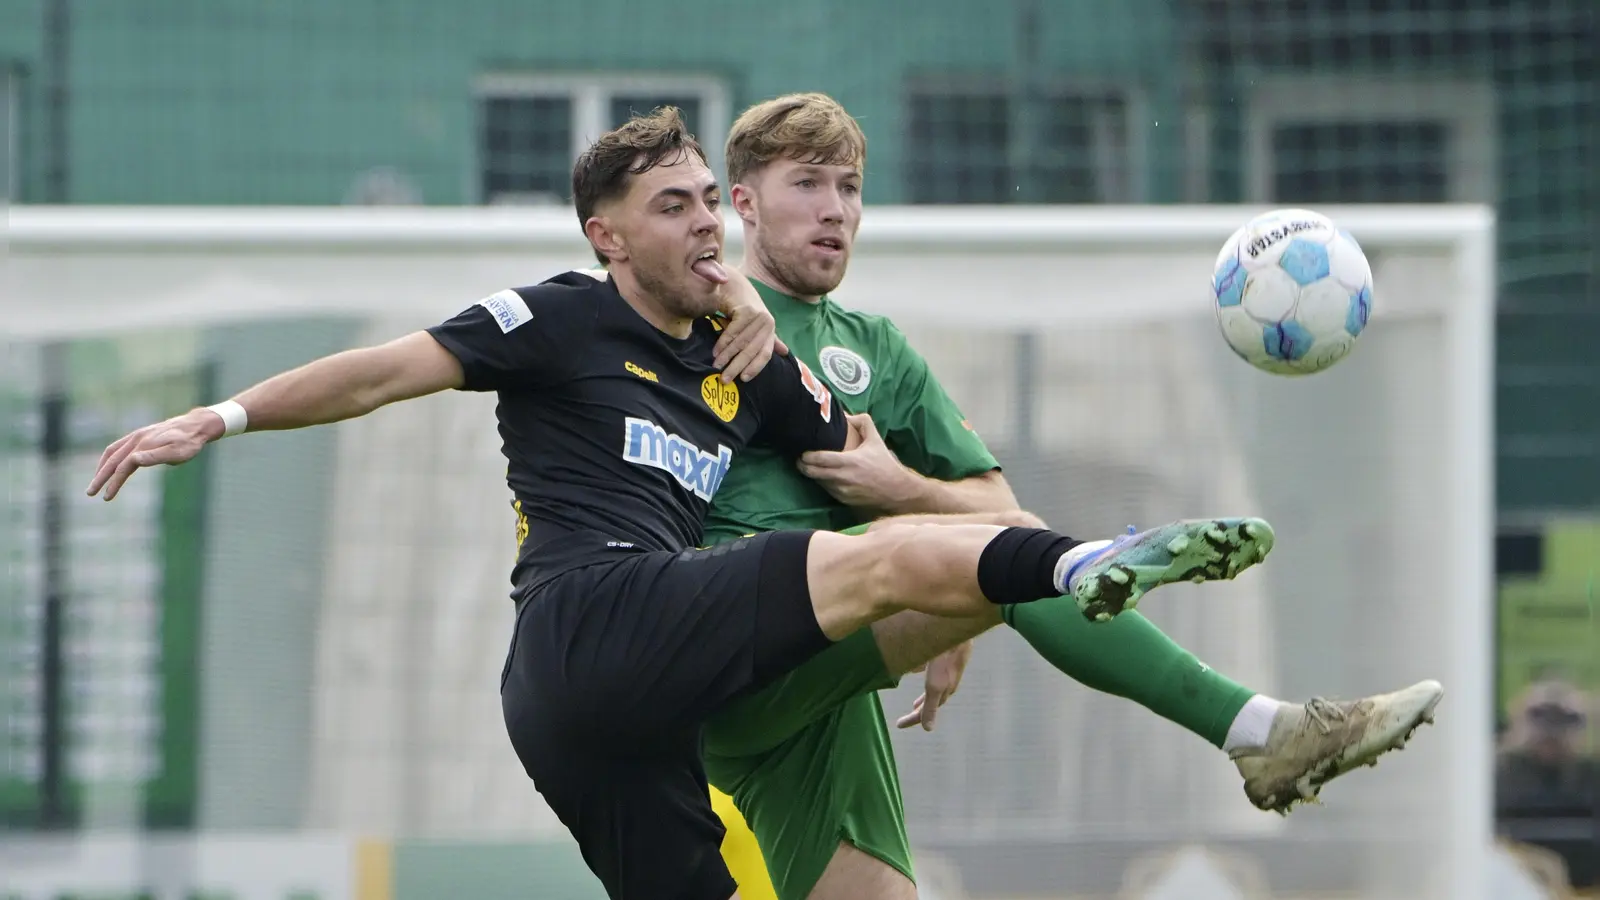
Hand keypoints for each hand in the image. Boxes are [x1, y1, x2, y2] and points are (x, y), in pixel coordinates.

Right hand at [86, 408, 225, 500]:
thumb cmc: (189, 443)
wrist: (196, 425)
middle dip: (100, 477)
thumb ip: (155, 457)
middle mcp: (136, 439)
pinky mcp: (140, 435)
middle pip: (112, 460)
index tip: (106, 497)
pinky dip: (110, 457)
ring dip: (102, 467)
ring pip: (112, 452)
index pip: (122, 467)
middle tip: (90, 493)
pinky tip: (109, 465)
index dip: (113, 483)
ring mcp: (137, 436)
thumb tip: (133, 460)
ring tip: (96, 481)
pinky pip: (118, 446)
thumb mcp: (176, 453)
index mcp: (143, 445)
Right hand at [713, 271, 787, 382]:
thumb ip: (767, 338)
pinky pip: (733, 333)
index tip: (743, 379)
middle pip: (751, 351)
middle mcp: (768, 323)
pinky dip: (723, 343)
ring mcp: (758, 316)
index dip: (755, 368)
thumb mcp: (755, 324)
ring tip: (716, 366)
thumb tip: (784, 352)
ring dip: (726, 356)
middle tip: (724, 379)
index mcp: (770, 329)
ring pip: (740, 343)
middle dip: (736, 367)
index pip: (765, 354)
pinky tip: (715, 352)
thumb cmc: (741, 305)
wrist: (731, 283)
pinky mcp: (747, 311)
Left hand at [797, 413, 920, 512]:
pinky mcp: (843, 500)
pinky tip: (823, 476)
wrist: (895, 490)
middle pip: (813, 473)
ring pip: (818, 482)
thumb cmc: (884, 464)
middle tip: (799, 458)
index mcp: (849, 461)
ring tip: (809, 466)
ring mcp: (841, 491)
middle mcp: (843, 478)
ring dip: (812, 474)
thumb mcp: (876, 439)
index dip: (806, 456)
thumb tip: (846, 414)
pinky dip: (823, 482)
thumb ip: (862, 422)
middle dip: (802, 465)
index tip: (802, 451)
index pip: (820, 459)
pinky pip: (827, 490)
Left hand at [896, 641, 972, 731]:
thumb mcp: (935, 683)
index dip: (914, 719)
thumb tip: (928, 729)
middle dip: (920, 711)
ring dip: (925, 698)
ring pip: (936, 687)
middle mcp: (948, 681)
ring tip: (915, 703)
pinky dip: (927, 679)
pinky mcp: (949, 655)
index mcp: (942, 689)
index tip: (899, 725)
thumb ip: (930, 706)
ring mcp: (949, 668)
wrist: (958, 627)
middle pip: (933, 701)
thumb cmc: (945, 656)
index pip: (928, 711)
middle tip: (908, 717)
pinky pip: (936, 673)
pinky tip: (919, 671)